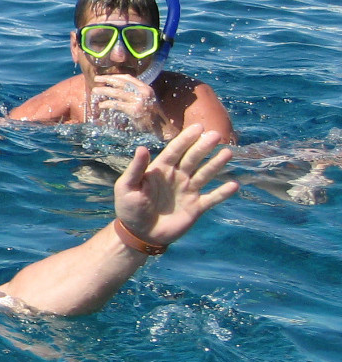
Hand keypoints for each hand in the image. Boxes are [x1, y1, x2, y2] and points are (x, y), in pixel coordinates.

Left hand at [92, 73, 162, 131]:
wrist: (162, 127)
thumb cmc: (151, 114)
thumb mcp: (146, 99)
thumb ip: (135, 93)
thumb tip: (117, 89)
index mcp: (146, 88)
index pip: (128, 78)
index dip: (115, 76)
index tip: (105, 77)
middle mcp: (143, 92)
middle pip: (121, 83)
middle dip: (107, 80)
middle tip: (96, 79)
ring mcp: (139, 101)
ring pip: (117, 93)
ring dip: (104, 90)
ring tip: (95, 90)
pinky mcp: (134, 110)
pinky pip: (117, 105)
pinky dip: (107, 104)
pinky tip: (101, 105)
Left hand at [113, 124, 238, 246]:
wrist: (139, 234)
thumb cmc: (129, 208)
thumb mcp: (127, 187)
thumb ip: (136, 169)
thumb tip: (142, 148)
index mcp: (161, 169)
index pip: (175, 150)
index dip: (186, 139)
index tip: (198, 127)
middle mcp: (177, 177)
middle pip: (192, 159)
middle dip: (204, 147)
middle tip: (216, 135)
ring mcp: (188, 191)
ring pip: (205, 174)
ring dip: (216, 164)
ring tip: (228, 153)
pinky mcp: (196, 207)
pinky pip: (212, 198)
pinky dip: (223, 193)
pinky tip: (234, 185)